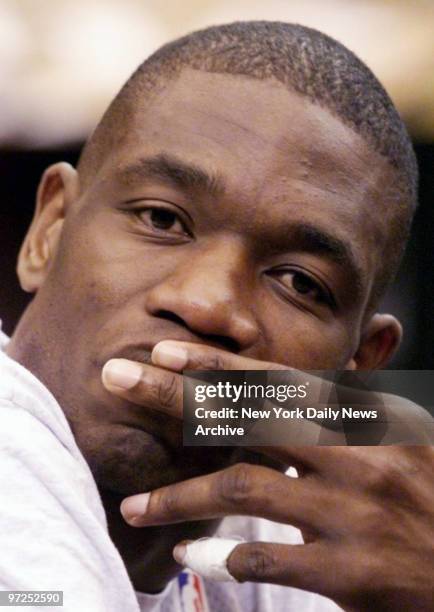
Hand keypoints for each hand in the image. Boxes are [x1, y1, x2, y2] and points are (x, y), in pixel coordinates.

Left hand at [103, 341, 433, 610]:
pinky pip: (268, 559)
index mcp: (363, 418)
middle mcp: (353, 456)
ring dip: (180, 496)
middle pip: (246, 420)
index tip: (165, 352)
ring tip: (134, 504)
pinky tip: (189, 553)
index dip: (216, 365)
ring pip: (244, 488)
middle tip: (116, 381)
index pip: (276, 382)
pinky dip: (223, 555)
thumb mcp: (399, 435)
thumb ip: (348, 406)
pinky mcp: (349, 573)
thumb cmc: (430, 492)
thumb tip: (303, 379)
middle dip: (174, 398)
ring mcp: (349, 514)